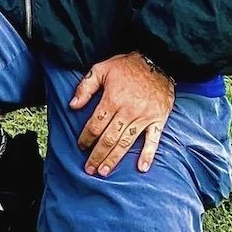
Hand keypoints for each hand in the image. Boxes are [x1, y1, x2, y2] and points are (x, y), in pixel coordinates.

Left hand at [69, 52, 174, 176]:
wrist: (159, 60)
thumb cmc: (128, 65)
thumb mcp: (102, 68)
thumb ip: (86, 87)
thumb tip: (73, 105)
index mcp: (112, 99)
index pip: (96, 125)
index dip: (86, 137)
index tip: (81, 146)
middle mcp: (128, 111)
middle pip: (109, 138)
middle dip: (97, 155)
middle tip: (89, 169)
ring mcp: (144, 117)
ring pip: (126, 143)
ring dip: (114, 159)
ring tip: (104, 171)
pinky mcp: (158, 120)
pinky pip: (153, 140)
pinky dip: (148, 155)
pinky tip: (141, 168)